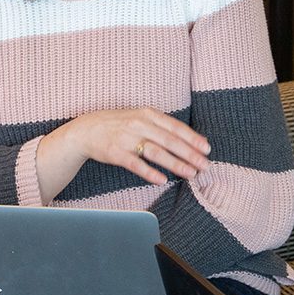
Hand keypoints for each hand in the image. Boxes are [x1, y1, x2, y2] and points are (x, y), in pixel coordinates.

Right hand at [73, 107, 210, 182]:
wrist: (86, 130)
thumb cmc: (119, 124)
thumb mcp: (141, 118)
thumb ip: (165, 127)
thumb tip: (194, 139)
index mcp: (147, 114)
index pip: (175, 126)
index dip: (192, 138)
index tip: (207, 149)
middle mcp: (138, 123)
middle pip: (169, 140)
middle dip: (190, 154)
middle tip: (205, 165)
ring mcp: (126, 138)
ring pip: (156, 152)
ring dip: (175, 163)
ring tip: (190, 173)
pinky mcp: (115, 153)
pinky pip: (135, 164)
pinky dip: (149, 172)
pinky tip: (162, 180)